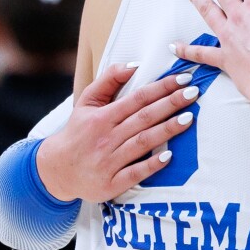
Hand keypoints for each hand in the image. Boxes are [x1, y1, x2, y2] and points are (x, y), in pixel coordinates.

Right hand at [36, 63, 198, 201]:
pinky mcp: (110, 184)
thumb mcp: (87, 102)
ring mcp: (108, 162)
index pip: (137, 98)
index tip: (183, 78)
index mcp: (101, 117)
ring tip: (189, 118)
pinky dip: (151, 165)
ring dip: (166, 130)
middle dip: (170, 104)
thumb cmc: (79, 132)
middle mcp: (105, 138)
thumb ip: (109, 80)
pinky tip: (168, 156)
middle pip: (143, 118)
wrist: (56, 171)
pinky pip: (134, 174)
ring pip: (142, 142)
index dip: (161, 87)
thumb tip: (135, 65)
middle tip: (194, 92)